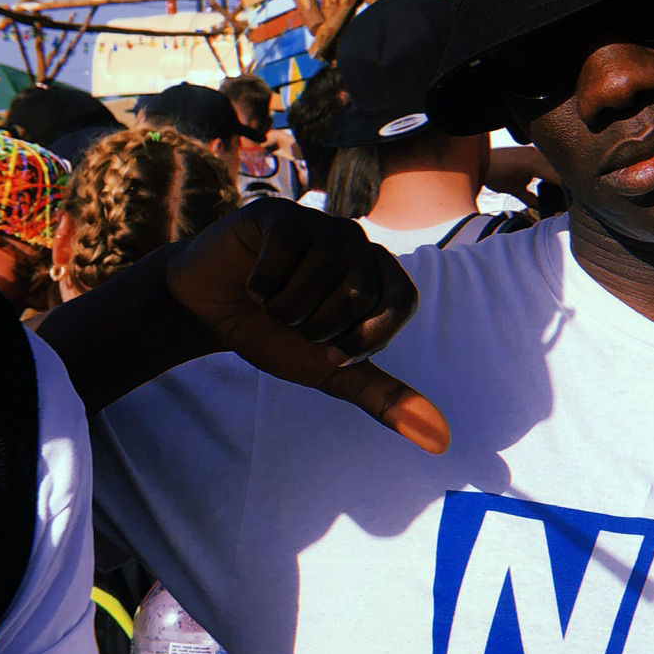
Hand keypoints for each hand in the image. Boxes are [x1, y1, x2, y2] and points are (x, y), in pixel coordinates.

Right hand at [165, 198, 449, 452]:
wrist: (212, 311)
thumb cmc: (277, 337)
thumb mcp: (332, 372)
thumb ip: (384, 398)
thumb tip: (441, 440)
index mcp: (380, 274)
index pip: (402, 302)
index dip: (366, 334)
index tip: (332, 350)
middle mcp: (357, 242)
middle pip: (360, 291)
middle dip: (318, 326)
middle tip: (295, 323)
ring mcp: (319, 222)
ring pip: (318, 274)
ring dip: (284, 308)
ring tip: (271, 303)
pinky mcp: (279, 213)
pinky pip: (282, 254)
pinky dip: (260, 283)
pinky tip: (251, 282)